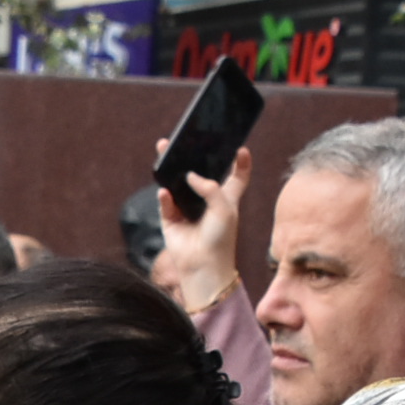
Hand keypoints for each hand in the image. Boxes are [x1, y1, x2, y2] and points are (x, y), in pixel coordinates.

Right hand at [152, 142, 250, 313]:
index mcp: (226, 198)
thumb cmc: (221, 239)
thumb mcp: (225, 207)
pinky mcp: (171, 220)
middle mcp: (206, 201)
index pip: (237, 177)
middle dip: (194, 156)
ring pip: (177, 183)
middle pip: (200, 173)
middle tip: (187, 138)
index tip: (240, 148)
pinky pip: (166, 202)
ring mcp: (187, 210)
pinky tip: (165, 191)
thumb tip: (188, 176)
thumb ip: (209, 187)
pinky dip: (165, 196)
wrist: (203, 266)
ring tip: (164, 148)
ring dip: (170, 168)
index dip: (240, 163)